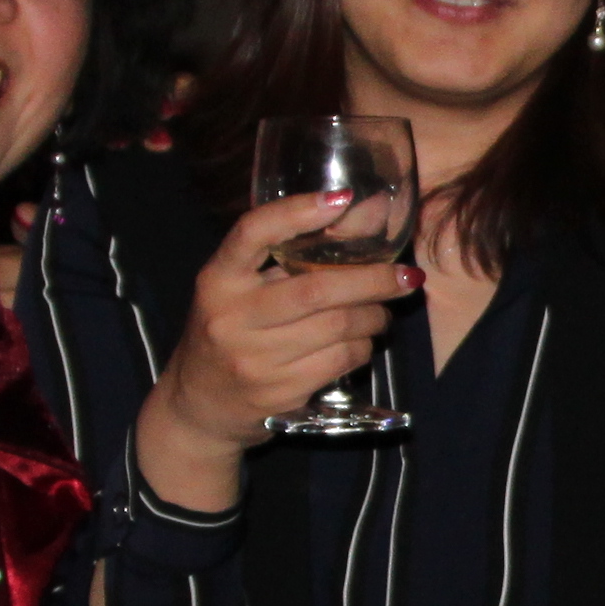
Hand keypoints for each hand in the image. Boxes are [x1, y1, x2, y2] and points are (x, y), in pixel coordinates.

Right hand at [136, 189, 421, 507]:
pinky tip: (362, 341)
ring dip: (374, 317)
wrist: (200, 406)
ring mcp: (253, 360)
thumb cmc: (231, 332)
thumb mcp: (244, 288)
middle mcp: (230, 317)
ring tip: (381, 312)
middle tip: (404, 276)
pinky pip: (340, 361)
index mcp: (217, 280)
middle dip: (373, 280)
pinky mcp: (278, 393)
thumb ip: (294, 253)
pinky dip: (363, 347)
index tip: (341, 199)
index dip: (296, 212)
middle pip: (316, 289)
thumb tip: (367, 209)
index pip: (253, 232)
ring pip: (337, 328)